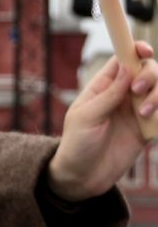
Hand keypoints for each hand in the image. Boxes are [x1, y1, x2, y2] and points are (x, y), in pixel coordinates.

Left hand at [47, 41, 157, 201]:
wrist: (83, 176)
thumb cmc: (77, 143)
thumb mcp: (87, 116)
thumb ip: (109, 94)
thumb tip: (127, 67)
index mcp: (103, 86)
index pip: (123, 60)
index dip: (135, 50)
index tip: (144, 50)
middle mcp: (122, 95)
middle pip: (147, 71)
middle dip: (150, 75)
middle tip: (138, 91)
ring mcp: (137, 111)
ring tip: (144, 113)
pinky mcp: (147, 129)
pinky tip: (155, 120)